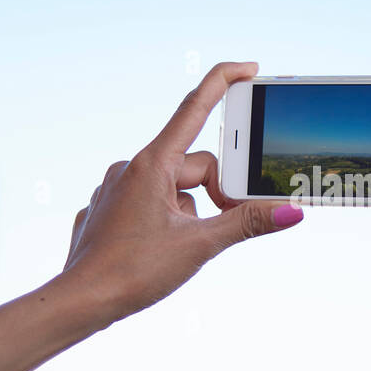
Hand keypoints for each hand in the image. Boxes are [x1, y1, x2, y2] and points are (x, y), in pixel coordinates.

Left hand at [61, 61, 302, 327]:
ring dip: (191, 213)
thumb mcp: (200, 245)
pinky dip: (167, 221)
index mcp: (152, 164)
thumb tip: (290, 210)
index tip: (250, 69)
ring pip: (174, 189)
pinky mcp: (109, 210)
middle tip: (225, 222)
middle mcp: (131, 168)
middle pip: (194, 165)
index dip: (224, 82)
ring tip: (182, 248)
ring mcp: (117, 188)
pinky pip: (151, 204)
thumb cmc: (132, 272)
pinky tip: (157, 249)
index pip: (195, 108)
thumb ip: (247, 223)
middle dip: (216, 192)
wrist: (80, 301)